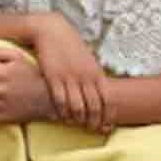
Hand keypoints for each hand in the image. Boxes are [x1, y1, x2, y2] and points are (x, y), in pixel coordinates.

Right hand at [32, 15, 110, 131]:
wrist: (52, 31)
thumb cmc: (72, 46)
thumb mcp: (89, 60)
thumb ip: (96, 77)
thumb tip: (102, 93)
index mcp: (97, 73)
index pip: (108, 101)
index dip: (108, 116)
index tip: (106, 125)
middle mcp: (86, 77)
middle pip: (94, 108)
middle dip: (93, 122)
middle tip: (90, 129)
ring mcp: (70, 78)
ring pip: (77, 108)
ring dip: (77, 120)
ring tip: (75, 123)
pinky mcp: (54, 78)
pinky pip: (60, 101)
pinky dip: (62, 112)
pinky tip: (62, 115)